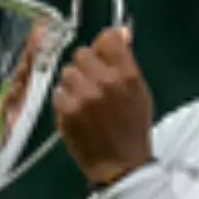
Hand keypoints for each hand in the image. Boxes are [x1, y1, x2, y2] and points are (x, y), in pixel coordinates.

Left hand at [53, 27, 153, 186]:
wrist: (121, 165)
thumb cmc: (133, 128)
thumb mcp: (140, 93)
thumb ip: (127, 63)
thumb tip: (120, 33)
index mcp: (127, 75)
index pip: (108, 39)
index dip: (104, 44)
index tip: (104, 53)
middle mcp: (104, 81)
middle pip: (82, 53)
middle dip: (87, 65)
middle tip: (94, 82)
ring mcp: (82, 96)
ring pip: (67, 72)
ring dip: (74, 83)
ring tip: (85, 100)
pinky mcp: (65, 110)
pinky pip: (58, 91)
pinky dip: (66, 100)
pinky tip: (77, 112)